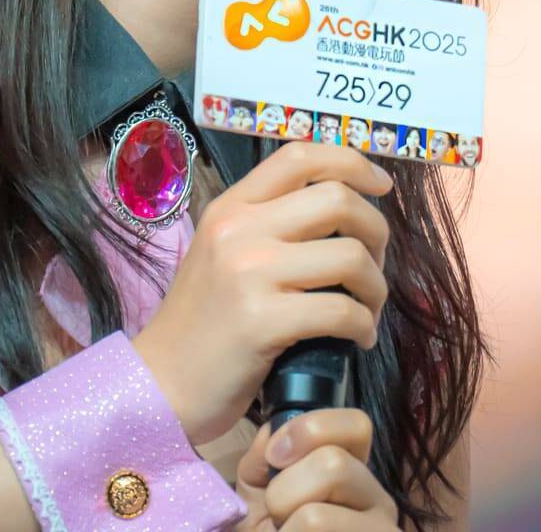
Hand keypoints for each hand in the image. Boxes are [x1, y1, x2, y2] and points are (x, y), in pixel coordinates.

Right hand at [132, 140, 392, 444]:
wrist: (158, 385)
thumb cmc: (200, 324)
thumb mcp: (222, 254)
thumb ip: (268, 226)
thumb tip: (344, 212)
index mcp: (231, 208)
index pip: (300, 156)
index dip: (353, 163)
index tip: (382, 186)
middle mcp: (239, 229)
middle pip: (338, 200)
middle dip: (376, 232)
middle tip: (374, 266)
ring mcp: (249, 274)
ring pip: (350, 255)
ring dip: (376, 286)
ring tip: (367, 309)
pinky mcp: (262, 322)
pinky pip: (342, 310)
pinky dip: (364, 326)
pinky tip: (357, 339)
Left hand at [235, 409, 399, 530]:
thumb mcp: (259, 489)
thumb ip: (266, 454)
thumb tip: (275, 436)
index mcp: (355, 471)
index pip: (355, 424)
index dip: (308, 430)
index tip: (276, 457)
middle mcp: (379, 501)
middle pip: (333, 466)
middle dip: (284, 492)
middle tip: (278, 518)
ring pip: (316, 518)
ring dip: (285, 531)